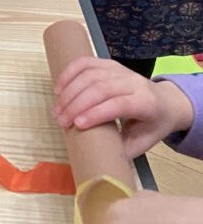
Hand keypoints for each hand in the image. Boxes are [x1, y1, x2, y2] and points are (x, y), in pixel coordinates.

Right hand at [53, 57, 192, 157]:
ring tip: (57, 110)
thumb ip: (122, 150)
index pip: (119, 104)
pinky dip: (69, 73)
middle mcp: (134, 82)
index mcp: (146, 102)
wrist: (166, 102)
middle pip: (100, 88)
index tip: (76, 125)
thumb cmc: (152, 126)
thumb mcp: (143, 143)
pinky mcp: (109, 63)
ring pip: (90, 75)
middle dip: (76, 104)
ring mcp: (121, 70)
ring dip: (69, 91)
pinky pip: (86, 63)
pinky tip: (58, 88)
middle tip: (60, 121)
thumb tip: (95, 160)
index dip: (96, 113)